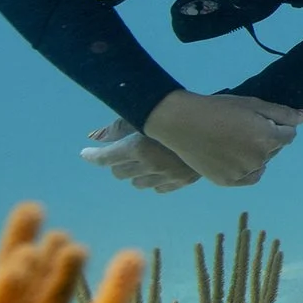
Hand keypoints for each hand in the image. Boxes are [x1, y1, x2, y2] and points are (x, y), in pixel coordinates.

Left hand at [82, 121, 199, 192]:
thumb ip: (117, 127)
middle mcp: (149, 165)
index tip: (86, 154)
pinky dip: (154, 179)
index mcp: (138, 147)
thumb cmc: (175, 114)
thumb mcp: (143, 115)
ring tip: (145, 158)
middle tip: (125, 149)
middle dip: (118, 161)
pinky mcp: (181, 182)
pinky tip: (160, 167)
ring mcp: (166, 176)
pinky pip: (157, 188)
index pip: (105, 158)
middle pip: (119, 172)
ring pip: (137, 183)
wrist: (216, 125)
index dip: (92, 156)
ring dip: (135, 171)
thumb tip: (93, 137)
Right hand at [139, 91, 302, 186]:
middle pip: (275, 149)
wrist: (182, 123)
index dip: (277, 125)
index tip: (257, 119)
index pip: (289, 135)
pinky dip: (247, 168)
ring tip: (234, 140)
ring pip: (262, 163)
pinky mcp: (228, 182)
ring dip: (256, 153)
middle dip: (267, 138)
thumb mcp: (253, 104)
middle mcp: (259, 160)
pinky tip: (234, 155)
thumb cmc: (219, 108)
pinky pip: (250, 177)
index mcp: (267, 139)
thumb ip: (284, 113)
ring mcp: (243, 173)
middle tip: (242, 127)